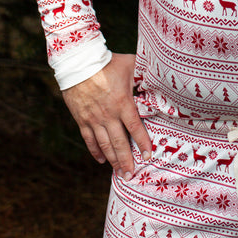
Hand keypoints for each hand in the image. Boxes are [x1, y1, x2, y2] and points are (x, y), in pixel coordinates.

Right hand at [61, 52, 151, 178]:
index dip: (142, 143)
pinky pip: (89, 139)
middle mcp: (108, 114)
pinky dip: (95, 151)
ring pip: (105, 144)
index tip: (148, 156)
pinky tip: (102, 160)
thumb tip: (158, 79)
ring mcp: (94, 119)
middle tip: (132, 175)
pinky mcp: (82, 119)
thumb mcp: (130, 66)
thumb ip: (143, 76)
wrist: (78, 63)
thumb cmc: (107, 63)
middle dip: (127, 160)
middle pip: (119, 142)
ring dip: (113, 160)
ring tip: (120, 172)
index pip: (135, 127)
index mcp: (122, 103)